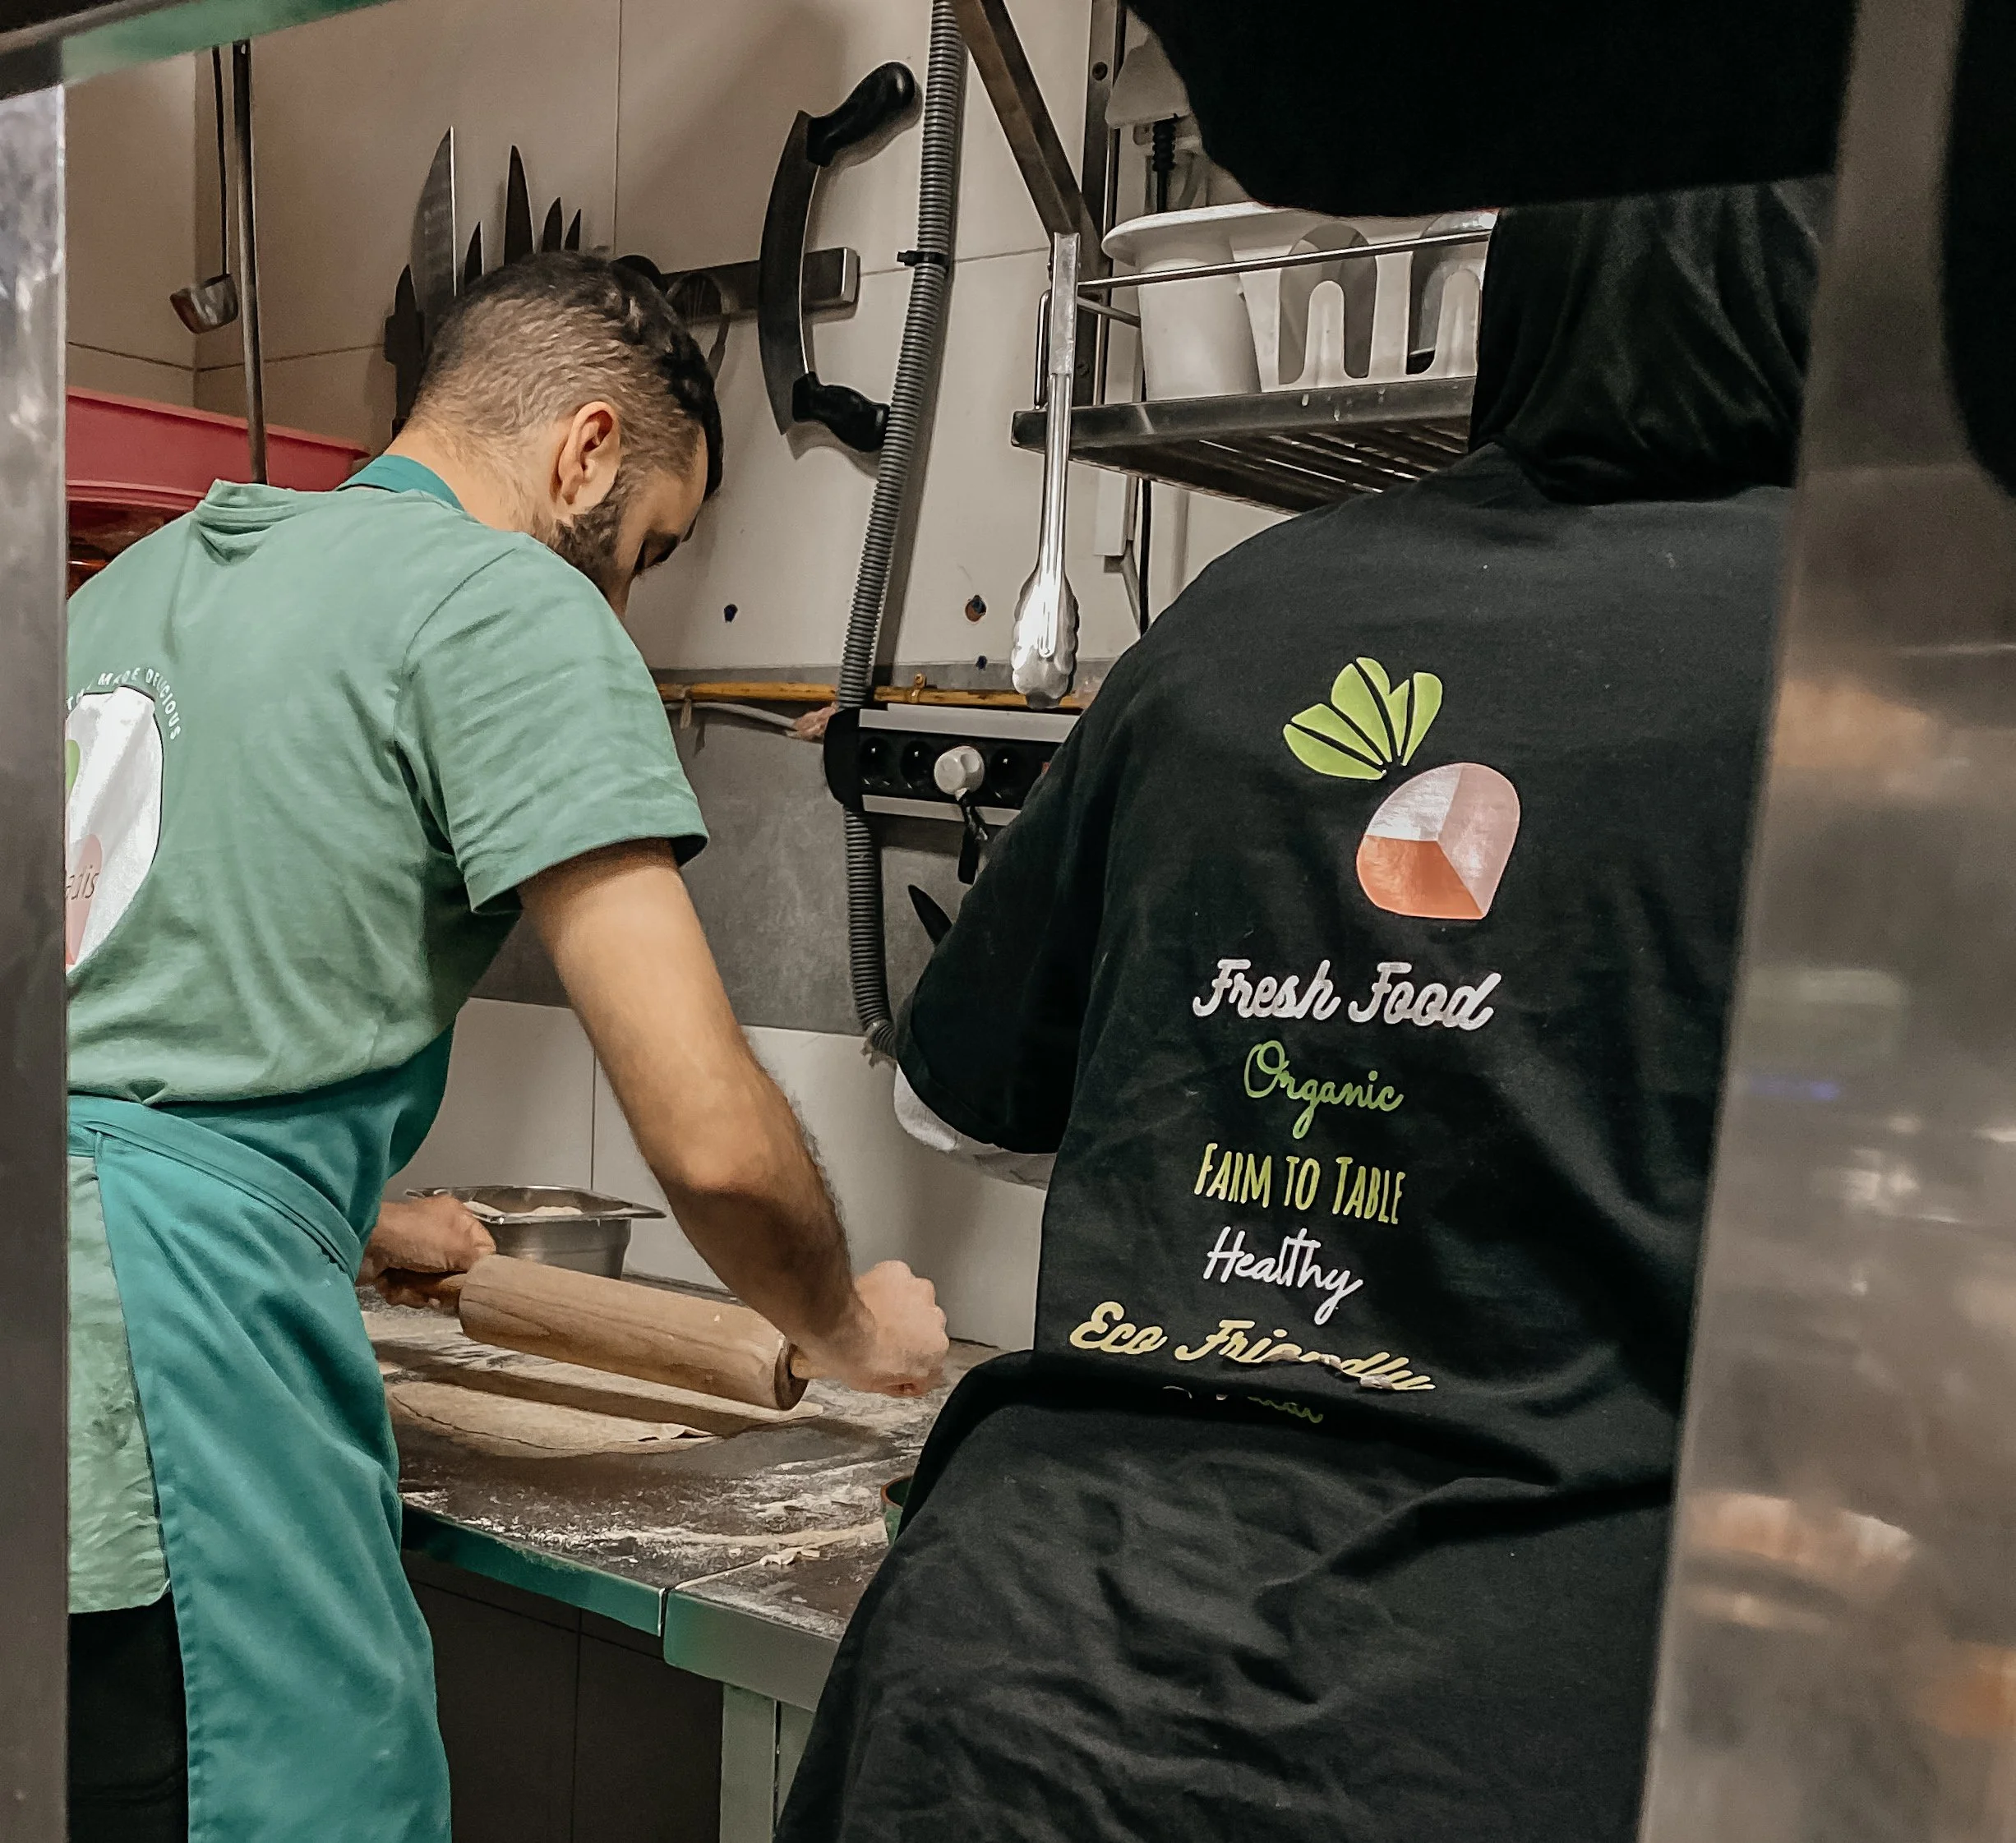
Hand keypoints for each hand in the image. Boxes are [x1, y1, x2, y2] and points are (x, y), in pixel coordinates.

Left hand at [362, 1195, 495, 1308]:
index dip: (476, 1269)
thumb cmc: (414, 1237)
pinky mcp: (394, 1269)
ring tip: (410, 1284)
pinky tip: (394, 1284)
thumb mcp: (457, 1246)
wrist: (361, 1245)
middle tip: (437, 1289)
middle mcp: (436, 1233)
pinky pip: (411, 1290)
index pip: (481, 1250)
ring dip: (421, 1291)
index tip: (468, 1282)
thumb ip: (481, 1262)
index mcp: (456, 1218)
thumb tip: (485, 1282)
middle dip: (444, 1286)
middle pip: (455, 1273)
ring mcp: (413, 1252)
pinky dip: (403, 1292)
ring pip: (433, 1286)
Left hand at [799, 1261, 948, 1397]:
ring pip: (915, 1302)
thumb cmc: (850, 1353)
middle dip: (908, 1335)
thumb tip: (896, 1378)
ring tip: (872, 1316)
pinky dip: (886, 1286)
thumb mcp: (873, 1385)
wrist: (833, 1322)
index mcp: (933, 1353)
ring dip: (901, 1308)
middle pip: (924, 1331)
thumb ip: (896, 1381)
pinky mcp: (901, 1272)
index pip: (929, 1366)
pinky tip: (868, 1297)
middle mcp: (935, 1322)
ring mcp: (920, 1293)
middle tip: (879, 1339)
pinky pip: (897, 1280)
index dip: (908, 1369)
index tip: (894, 1367)